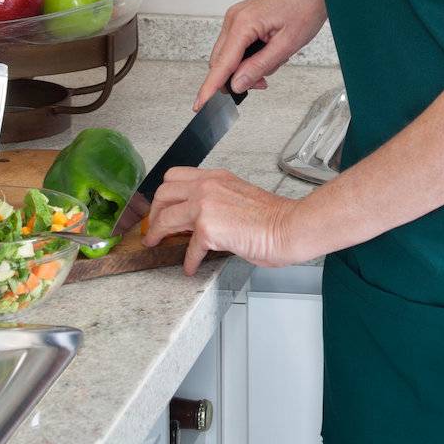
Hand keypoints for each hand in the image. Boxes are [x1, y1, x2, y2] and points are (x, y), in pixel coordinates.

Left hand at [143, 167, 298, 274]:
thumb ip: (217, 200)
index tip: (162, 206)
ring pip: (165, 217)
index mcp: (216, 177)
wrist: (288, 226)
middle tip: (155, 226)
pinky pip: (188, 248)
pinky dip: (188, 261)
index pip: (176, 176)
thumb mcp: (238, 195)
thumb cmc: (273, 216)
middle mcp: (207, 186)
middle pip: (163, 192)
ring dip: (157, 233)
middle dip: (155, 211)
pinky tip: (190, 267)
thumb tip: (200, 218)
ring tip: (156, 243)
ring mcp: (205, 206)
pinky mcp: (207, 229)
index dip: (165, 194)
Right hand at [195, 0, 326, 108]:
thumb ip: (259, 67)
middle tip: (260, 83)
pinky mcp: (242, 18)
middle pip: (220, 61)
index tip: (200, 104)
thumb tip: (237, 84)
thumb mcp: (286, 46)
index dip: (210, 87)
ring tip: (272, 64)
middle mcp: (234, 18)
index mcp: (243, 23)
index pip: (221, 63)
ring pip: (228, 55)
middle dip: (236, 78)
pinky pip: (236, 45)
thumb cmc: (305, 9)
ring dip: (244, 67)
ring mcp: (237, 17)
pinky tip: (267, 55)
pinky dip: (247, 57)